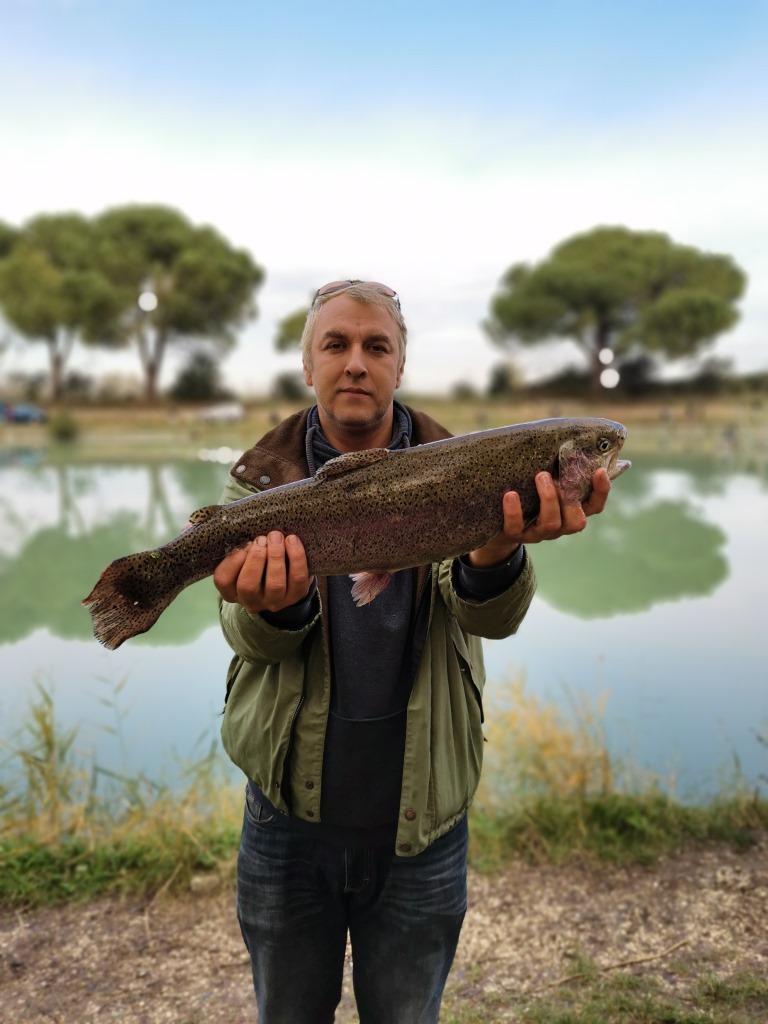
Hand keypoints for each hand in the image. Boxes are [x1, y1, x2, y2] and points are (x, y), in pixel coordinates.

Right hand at [213, 531, 313, 613]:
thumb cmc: (259, 562)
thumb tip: (245, 531)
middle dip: (255, 558)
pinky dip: (296, 557)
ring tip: (276, 536)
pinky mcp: (295, 596)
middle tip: (262, 539)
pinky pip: (297, 578)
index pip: (223, 580)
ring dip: (275, 556)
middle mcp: (251, 601)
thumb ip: (241, 549)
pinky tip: (292, 541)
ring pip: (274, 584)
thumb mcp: (244, 558)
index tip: (244, 543)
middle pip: (248, 585)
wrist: (286, 579)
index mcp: (232, 591)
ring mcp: (274, 602)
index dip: (232, 560)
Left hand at [468, 468, 611, 568]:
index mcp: (569, 512)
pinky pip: (516, 527)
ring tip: (540, 476)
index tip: (600, 471)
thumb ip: (557, 467)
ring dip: (548, 499)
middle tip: (558, 474)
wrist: (494, 522)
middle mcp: (558, 526)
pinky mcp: (513, 535)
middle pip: (577, 522)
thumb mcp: (544, 480)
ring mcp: (536, 533)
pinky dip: (514, 512)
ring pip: (551, 524)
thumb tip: (568, 436)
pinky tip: (510, 494)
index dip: (601, 491)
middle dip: (570, 498)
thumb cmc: (526, 493)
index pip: (594, 506)